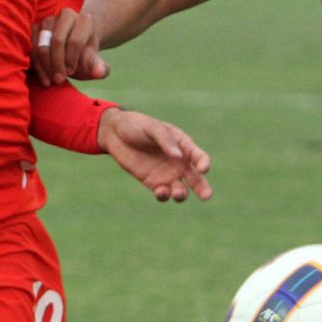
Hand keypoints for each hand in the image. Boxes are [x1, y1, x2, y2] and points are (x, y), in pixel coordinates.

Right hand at [32, 8, 108, 86]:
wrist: (74, 49)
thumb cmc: (84, 56)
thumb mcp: (94, 63)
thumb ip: (100, 68)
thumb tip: (99, 73)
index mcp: (84, 20)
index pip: (75, 40)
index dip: (72, 59)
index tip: (70, 73)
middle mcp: (66, 15)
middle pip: (58, 40)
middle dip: (57, 63)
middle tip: (59, 80)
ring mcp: (48, 20)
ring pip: (42, 43)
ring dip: (45, 66)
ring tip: (51, 82)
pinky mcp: (34, 27)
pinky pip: (31, 46)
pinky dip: (36, 64)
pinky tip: (44, 78)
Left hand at [97, 108, 211, 202]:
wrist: (115, 133)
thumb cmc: (137, 125)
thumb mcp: (152, 127)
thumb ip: (165, 140)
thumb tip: (178, 156)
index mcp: (182, 145)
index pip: (199, 157)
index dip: (203, 163)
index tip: (202, 169)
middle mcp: (178, 162)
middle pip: (196, 178)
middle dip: (203, 188)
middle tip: (207, 196)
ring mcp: (166, 174)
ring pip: (181, 189)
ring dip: (181, 194)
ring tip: (177, 193)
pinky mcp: (152, 182)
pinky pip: (163, 193)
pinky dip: (164, 195)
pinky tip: (160, 192)